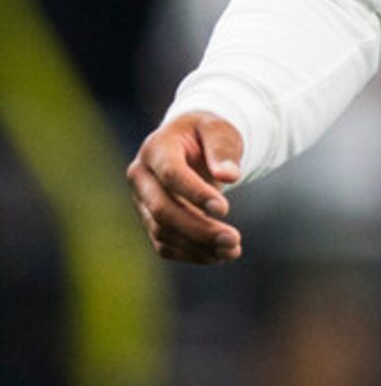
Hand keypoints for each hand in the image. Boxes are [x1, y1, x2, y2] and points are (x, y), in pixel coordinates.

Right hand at [126, 112, 246, 264]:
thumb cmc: (207, 134)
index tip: (224, 209)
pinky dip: (192, 254)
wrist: (191, 144)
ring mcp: (142, 201)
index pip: (170, 175)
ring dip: (198, 246)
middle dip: (198, 229)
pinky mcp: (151, 220)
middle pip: (162, 210)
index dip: (195, 193)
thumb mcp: (220, 130)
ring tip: (233, 250)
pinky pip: (165, 244)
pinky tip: (219, 256)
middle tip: (233, 239)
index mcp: (156, 148)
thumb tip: (230, 177)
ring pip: (162, 232)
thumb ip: (224, 149)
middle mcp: (141, 177)